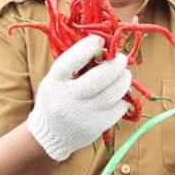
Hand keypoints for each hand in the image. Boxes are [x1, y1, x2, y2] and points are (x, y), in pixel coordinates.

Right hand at [26, 35, 130, 160]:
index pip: (72, 60)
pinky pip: (120, 107)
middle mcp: (68, 99)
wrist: (51, 134)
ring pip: (114, 92)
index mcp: (54, 82)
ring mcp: (84, 114)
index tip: (100, 40)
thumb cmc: (57, 98)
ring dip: (124, 79)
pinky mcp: (98, 126)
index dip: (88, 47)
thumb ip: (74, 65)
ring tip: (124, 75)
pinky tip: (118, 93)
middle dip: (116, 64)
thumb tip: (102, 46)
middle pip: (101, 77)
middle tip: (121, 59)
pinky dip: (123, 98)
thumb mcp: (56, 80)